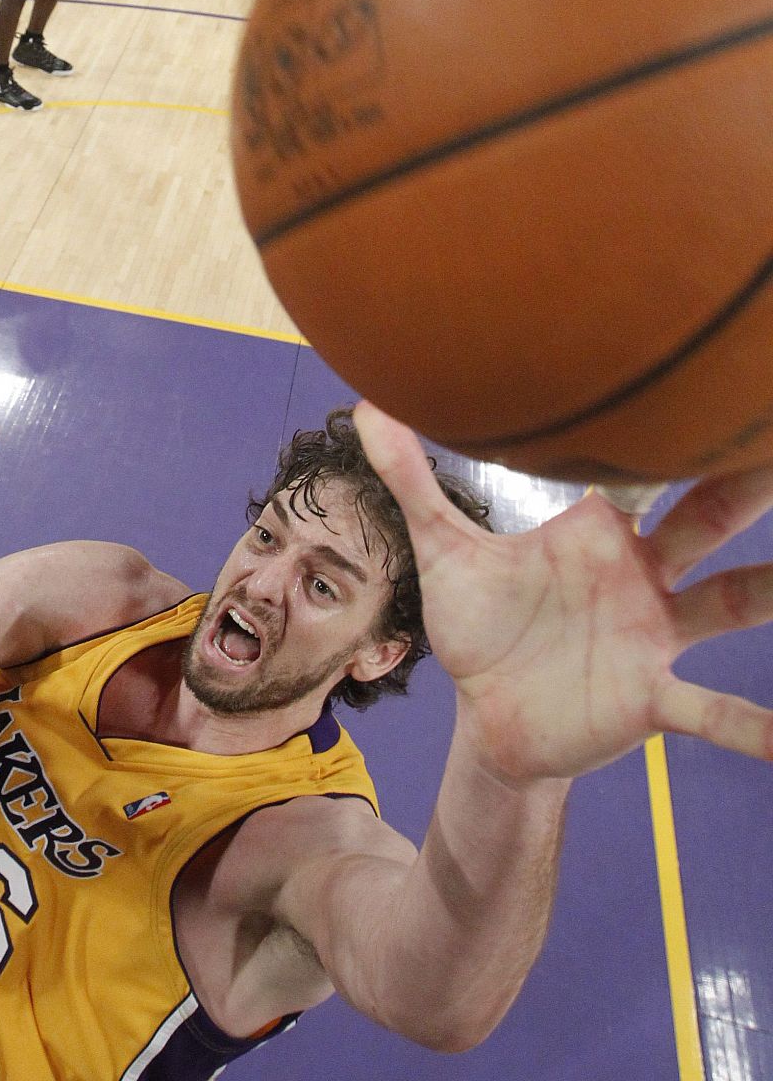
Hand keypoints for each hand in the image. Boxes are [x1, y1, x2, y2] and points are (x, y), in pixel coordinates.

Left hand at [354, 402, 772, 782]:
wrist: (486, 713)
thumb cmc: (482, 625)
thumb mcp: (444, 551)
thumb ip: (412, 481)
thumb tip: (367, 403)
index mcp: (600, 532)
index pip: (642, 470)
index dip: (668, 431)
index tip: (701, 375)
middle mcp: (645, 574)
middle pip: (707, 517)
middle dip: (745, 483)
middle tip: (772, 442)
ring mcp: (656, 635)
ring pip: (730, 602)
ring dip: (770, 589)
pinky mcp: (651, 697)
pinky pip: (708, 710)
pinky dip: (749, 724)